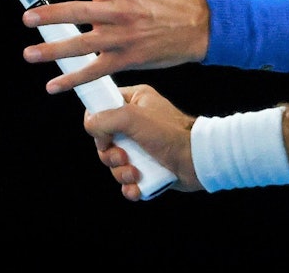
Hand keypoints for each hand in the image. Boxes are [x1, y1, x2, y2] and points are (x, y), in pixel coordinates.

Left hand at [22, 0, 209, 92]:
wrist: (199, 25)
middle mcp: (121, 12)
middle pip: (81, 14)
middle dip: (52, 16)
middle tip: (28, 18)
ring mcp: (123, 37)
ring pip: (83, 45)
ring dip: (54, 51)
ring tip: (30, 53)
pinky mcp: (127, 58)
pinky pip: (96, 70)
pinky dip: (74, 79)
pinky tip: (54, 85)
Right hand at [85, 84, 202, 200]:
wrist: (197, 160)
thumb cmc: (169, 134)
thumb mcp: (132, 118)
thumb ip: (105, 118)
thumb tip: (90, 125)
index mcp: (135, 101)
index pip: (104, 106)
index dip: (98, 123)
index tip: (105, 135)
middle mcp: (137, 122)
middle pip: (105, 140)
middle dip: (110, 155)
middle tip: (123, 157)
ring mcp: (143, 146)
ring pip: (115, 163)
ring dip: (121, 173)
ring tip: (136, 174)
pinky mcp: (148, 167)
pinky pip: (128, 180)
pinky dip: (130, 187)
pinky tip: (138, 187)